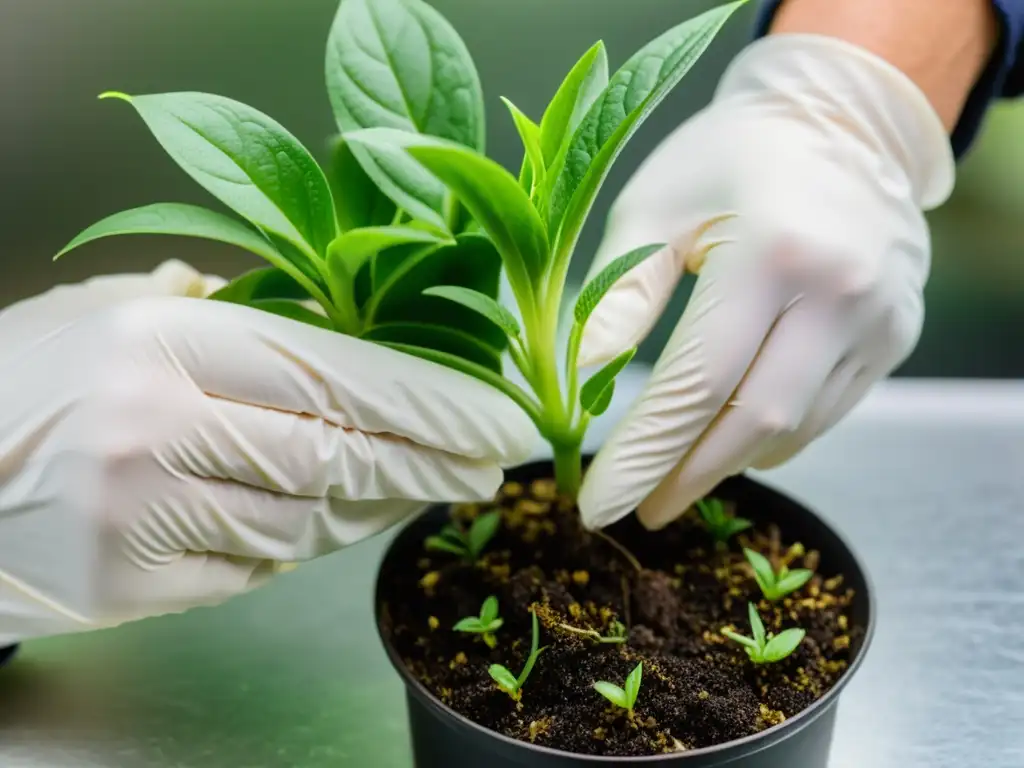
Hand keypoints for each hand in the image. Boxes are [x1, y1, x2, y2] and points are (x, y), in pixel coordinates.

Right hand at [0, 260, 532, 643]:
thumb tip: (347, 330)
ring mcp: (141, 518)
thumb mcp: (120, 309)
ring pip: (308, 521)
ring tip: (416, 486)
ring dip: (373, 505)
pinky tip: (325, 519)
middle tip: (487, 468)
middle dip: (428, 467)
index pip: (338, 373)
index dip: (433, 404)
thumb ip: (234, 314)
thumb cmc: (27, 375)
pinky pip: (255, 566)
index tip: (498, 421)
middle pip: (338, 456)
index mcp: (164, 340)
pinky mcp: (129, 586)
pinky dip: (301, 541)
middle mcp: (155, 429)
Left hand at [577, 35, 954, 530]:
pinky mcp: (895, 336)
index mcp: (771, 252)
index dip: (644, 454)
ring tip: (677, 467)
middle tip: (639, 508)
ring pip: (795, 429)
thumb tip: (581, 384)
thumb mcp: (652, 209)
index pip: (697, 383)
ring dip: (727, 460)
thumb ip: (617, 298)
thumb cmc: (725, 158)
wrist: (838, 120)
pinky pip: (826, 412)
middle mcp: (838, 293)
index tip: (599, 504)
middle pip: (753, 424)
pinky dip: (770, 436)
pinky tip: (730, 435)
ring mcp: (879, 319)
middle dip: (686, 477)